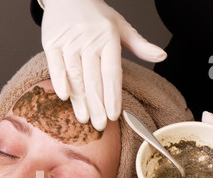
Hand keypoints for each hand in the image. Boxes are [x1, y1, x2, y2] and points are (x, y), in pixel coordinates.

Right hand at [41, 0, 166, 130]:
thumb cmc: (95, 16)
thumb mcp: (120, 26)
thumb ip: (139, 44)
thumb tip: (162, 56)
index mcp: (108, 37)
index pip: (112, 72)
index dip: (112, 95)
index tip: (114, 115)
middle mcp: (89, 39)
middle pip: (94, 78)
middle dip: (97, 105)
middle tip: (100, 125)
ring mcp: (69, 41)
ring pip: (76, 76)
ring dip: (80, 99)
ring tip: (85, 119)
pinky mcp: (51, 42)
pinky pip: (56, 65)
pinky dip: (60, 81)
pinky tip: (65, 97)